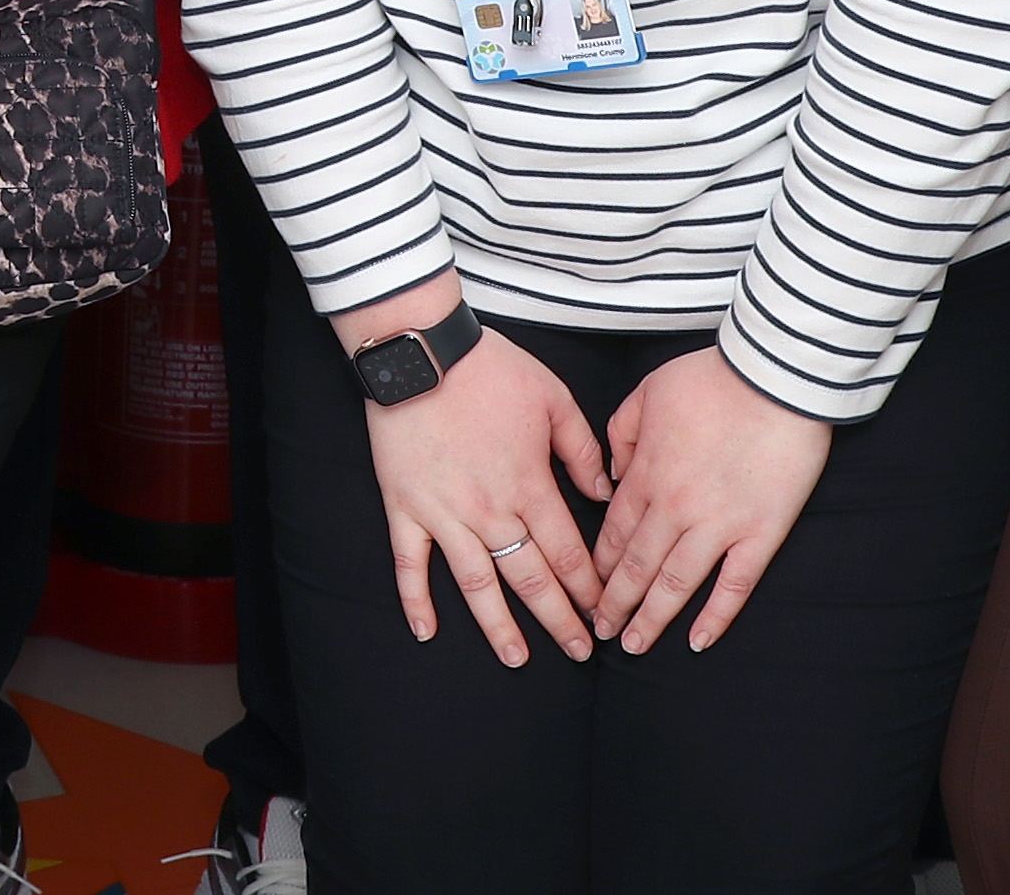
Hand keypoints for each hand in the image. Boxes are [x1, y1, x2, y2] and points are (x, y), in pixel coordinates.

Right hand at [349, 274, 610, 665]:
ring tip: (518, 658)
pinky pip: (409, 562)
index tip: (604, 613)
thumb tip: (604, 493)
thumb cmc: (490, 369)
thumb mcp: (553, 398)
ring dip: (499, 625)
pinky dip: (416, 599)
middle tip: (581, 651)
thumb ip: (583, 450)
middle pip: (530, 578)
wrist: (421, 351)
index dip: (589, 589)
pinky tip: (427, 632)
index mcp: (529, 485)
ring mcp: (444, 513)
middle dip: (559, 620)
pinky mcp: (404, 506)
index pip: (568, 553)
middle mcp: (490, 510)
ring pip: (476, 583)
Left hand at [591, 346, 833, 653]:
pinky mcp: (762, 532)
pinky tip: (698, 642)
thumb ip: (620, 434)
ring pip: (676, 584)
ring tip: (634, 647)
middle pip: (637, 567)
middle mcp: (675, 507)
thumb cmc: (711, 378)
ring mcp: (720, 524)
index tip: (587, 590)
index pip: (614, 533)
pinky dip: (716, 617)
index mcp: (646, 474)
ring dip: (652, 619)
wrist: (774, 376)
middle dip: (615, 603)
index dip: (599, 567)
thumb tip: (611, 474)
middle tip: (600, 633)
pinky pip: (735, 584)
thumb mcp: (646, 393)